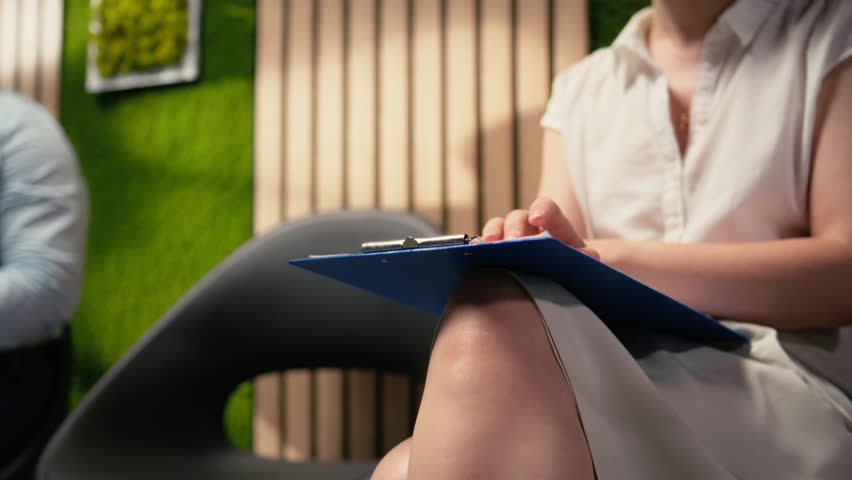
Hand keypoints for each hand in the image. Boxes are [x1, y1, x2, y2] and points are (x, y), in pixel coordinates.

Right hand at [481, 197, 599, 258]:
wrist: (562, 283)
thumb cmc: (572, 269)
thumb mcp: (583, 263)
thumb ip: (586, 257)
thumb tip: (586, 255)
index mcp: (554, 226)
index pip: (546, 209)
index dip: (541, 210)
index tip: (538, 220)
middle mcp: (529, 228)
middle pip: (517, 218)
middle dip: (514, 228)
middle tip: (513, 242)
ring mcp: (510, 240)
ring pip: (497, 228)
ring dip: (492, 235)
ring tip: (486, 247)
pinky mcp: (495, 255)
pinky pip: (483, 247)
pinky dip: (477, 249)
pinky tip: (473, 256)